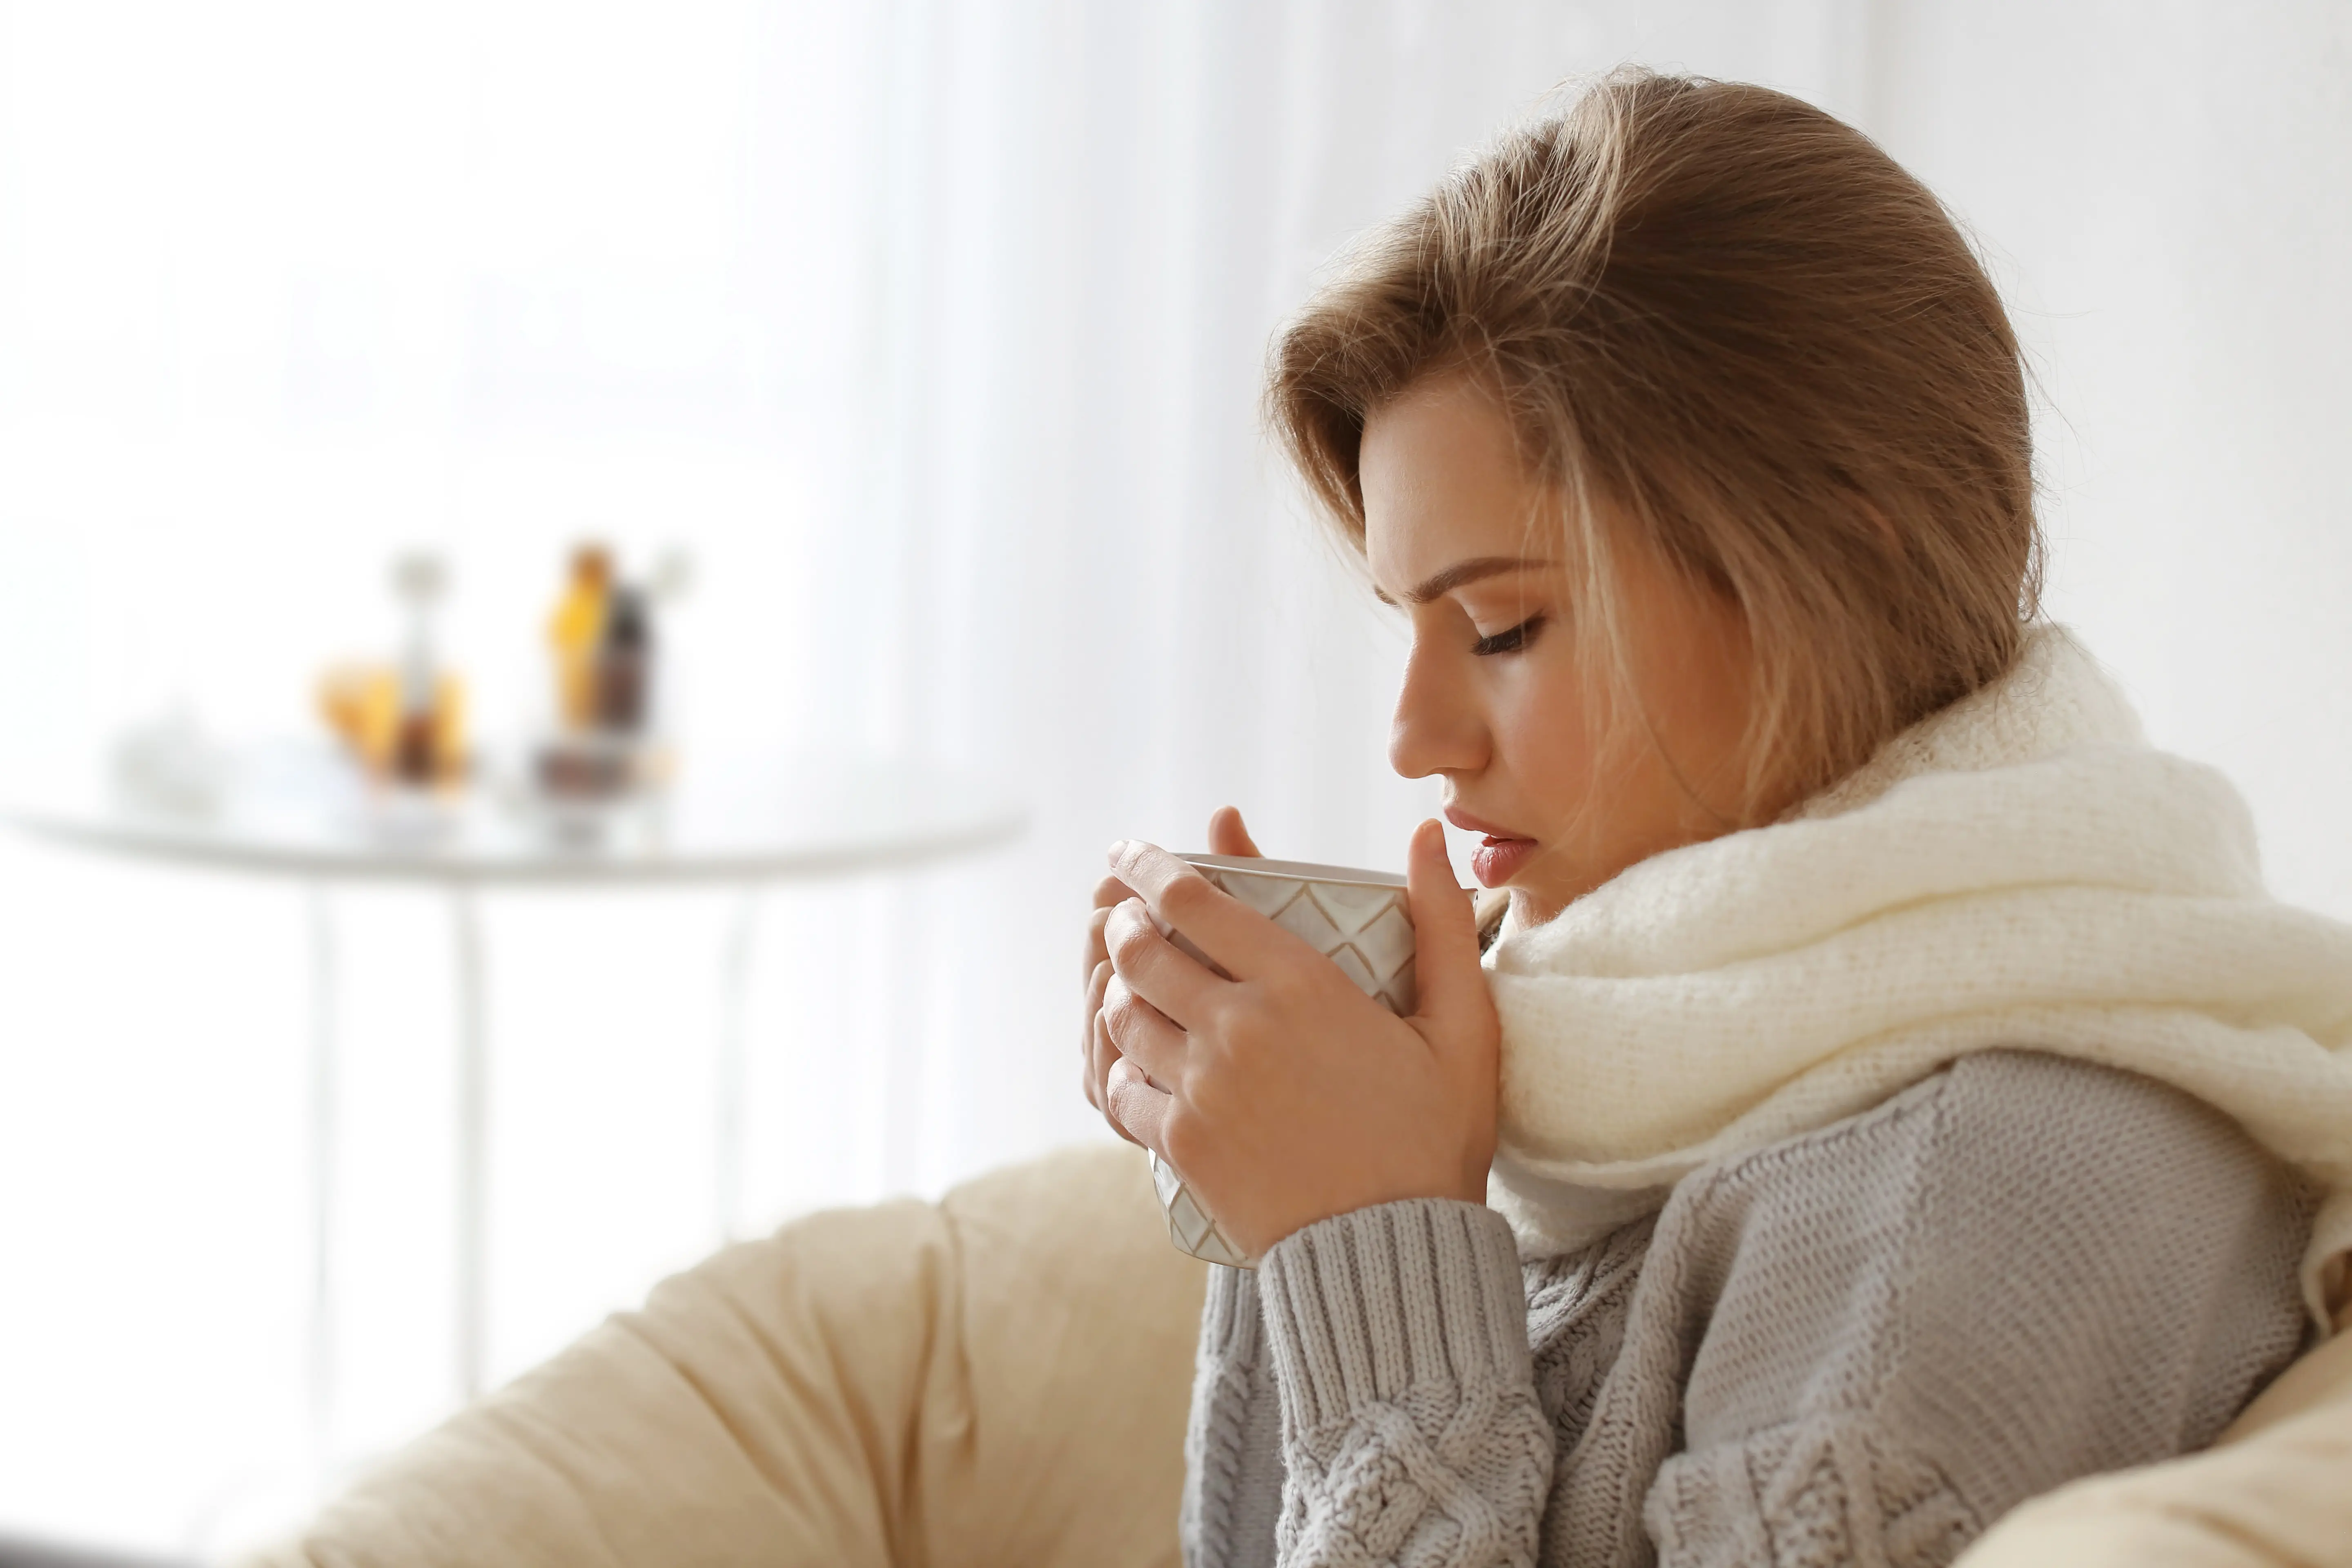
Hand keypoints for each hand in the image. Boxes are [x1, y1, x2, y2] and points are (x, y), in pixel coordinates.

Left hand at [1098, 818, 1498, 1258]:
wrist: (1394, 1254)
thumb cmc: (1434, 1136)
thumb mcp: (1464, 1027)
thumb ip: (1444, 923)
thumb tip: (1431, 834)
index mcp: (1300, 985)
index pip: (1194, 899)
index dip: (1151, 866)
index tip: (1131, 852)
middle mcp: (1238, 1027)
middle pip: (1140, 950)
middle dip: (1123, 923)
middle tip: (1125, 916)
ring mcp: (1201, 1088)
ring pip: (1122, 1016)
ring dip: (1119, 993)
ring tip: (1131, 986)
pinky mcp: (1180, 1144)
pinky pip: (1120, 1088)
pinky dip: (1119, 1067)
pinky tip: (1135, 1061)